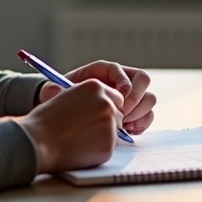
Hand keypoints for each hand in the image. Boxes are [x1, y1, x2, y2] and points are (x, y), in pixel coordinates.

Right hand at [18, 79, 123, 172]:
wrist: (37, 141)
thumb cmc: (45, 120)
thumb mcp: (66, 96)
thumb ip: (86, 99)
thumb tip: (100, 107)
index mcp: (95, 87)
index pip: (116, 97)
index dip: (105, 107)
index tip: (96, 115)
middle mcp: (106, 103)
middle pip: (118, 114)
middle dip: (107, 122)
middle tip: (88, 130)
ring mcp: (109, 125)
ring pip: (115, 132)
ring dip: (103, 136)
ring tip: (80, 139)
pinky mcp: (108, 146)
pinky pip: (109, 147)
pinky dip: (98, 150)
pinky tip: (80, 149)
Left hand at [37, 61, 156, 135]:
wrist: (65, 118)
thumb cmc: (60, 101)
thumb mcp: (53, 93)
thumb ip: (53, 90)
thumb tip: (54, 89)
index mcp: (103, 71)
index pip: (122, 70)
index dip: (124, 83)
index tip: (119, 99)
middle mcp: (121, 80)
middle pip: (143, 79)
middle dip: (136, 98)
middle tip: (123, 115)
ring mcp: (130, 97)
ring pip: (149, 99)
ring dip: (140, 112)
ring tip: (123, 125)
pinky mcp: (133, 113)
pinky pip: (147, 116)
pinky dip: (141, 124)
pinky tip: (127, 131)